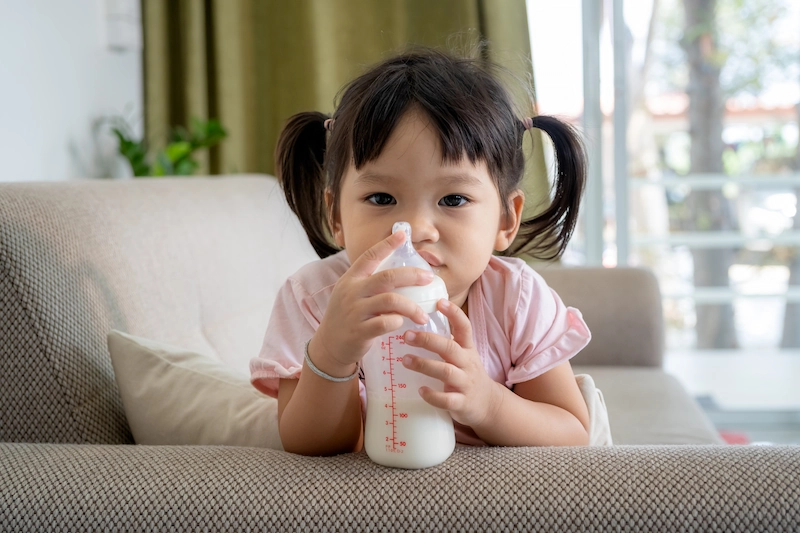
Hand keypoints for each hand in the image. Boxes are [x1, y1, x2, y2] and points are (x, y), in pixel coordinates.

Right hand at [311, 230, 433, 375]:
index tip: (403, 234)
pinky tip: (402, 324)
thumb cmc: (347, 317)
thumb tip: (400, 273)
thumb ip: (369, 283)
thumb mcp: (351, 293)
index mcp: (351, 279)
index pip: (370, 256)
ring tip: (423, 315)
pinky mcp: (359, 331)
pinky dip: (398, 322)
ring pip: (390, 301)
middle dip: (412, 275)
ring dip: (412, 307)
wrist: (329, 345)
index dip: (386, 244)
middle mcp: (352, 292)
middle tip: (429, 278)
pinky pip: (385, 323)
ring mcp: (355, 311)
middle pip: (387, 277)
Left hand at [401, 299, 501, 427]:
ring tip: (405, 360)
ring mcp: (466, 383)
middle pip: (450, 348)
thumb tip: (418, 320)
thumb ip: (446, 340)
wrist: (487, 403)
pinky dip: (433, 396)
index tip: (439, 302)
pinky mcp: (462, 403)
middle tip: (406, 336)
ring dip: (425, 365)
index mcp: (467, 349)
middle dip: (428, 341)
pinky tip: (420, 391)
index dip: (454, 313)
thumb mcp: (463, 354)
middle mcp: (468, 363)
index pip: (464, 327)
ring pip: (447, 372)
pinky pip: (447, 400)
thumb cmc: (467, 373)